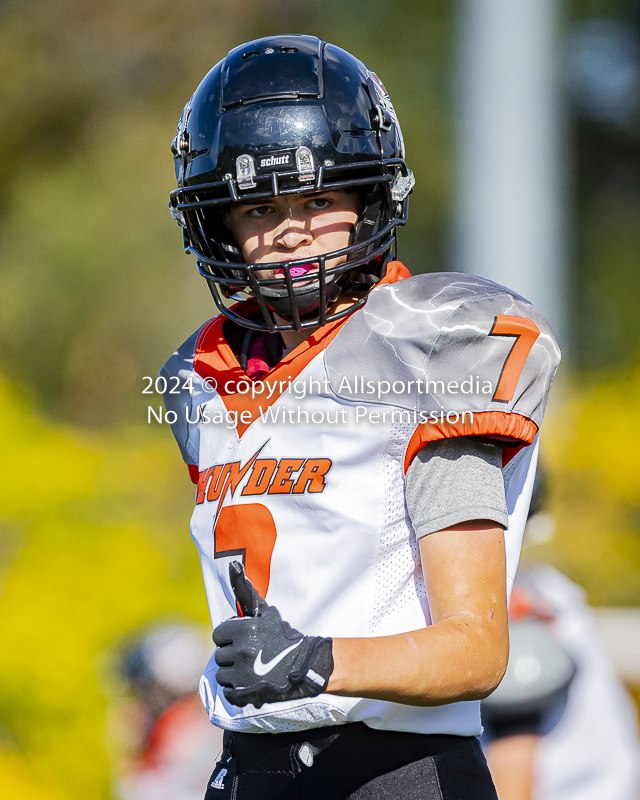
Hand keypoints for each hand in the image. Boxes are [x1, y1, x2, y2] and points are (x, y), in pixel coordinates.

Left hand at [213, 562, 333, 707]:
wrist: (306, 664)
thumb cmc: (284, 635)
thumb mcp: (266, 612)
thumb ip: (246, 592)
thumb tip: (232, 565)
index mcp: (243, 631)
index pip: (218, 635)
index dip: (228, 637)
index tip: (241, 639)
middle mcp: (240, 652)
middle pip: (220, 655)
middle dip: (231, 654)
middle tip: (249, 654)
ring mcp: (242, 674)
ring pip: (222, 674)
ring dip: (233, 672)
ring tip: (250, 669)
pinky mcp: (245, 693)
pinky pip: (227, 692)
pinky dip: (235, 689)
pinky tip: (248, 682)